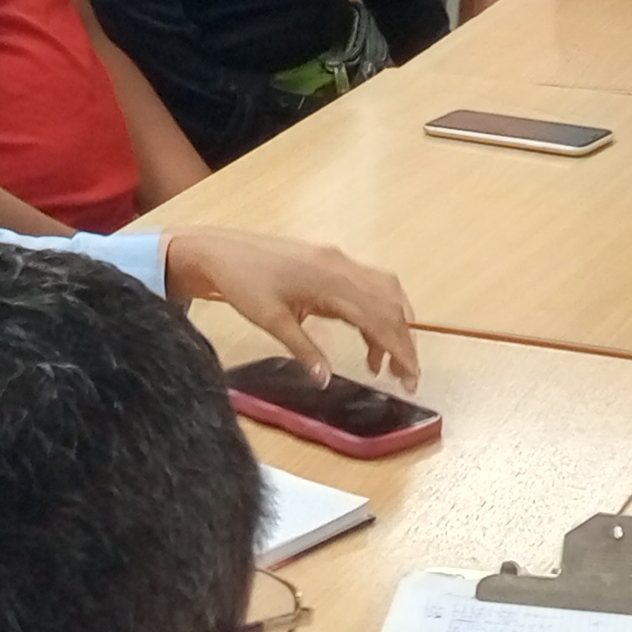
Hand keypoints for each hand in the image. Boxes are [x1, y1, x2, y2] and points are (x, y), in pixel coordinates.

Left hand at [162, 228, 421, 389]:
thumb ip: (304, 351)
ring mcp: (339, 261)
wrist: (221, 250)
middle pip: (391, 306)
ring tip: (384, 363)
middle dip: (404, 342)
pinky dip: (377, 311)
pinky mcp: (331, 260)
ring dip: (392, 326)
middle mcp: (342, 266)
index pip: (380, 318)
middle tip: (405, 378)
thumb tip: (326, 381)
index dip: (401, 349)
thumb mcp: (272, 322)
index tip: (411, 377)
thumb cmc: (242, 283)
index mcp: (330, 281)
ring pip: (385, 292)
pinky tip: (366, 336)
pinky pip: (369, 285)